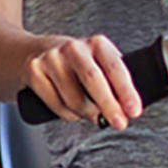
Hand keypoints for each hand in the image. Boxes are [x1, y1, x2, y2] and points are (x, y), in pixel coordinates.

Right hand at [24, 34, 143, 130]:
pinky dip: (69, 115)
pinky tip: (72, 110)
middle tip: (120, 123)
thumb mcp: (98, 63)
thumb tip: (128, 110)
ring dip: (87, 114)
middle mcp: (73, 47)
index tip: (134, 110)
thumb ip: (113, 82)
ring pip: (74, 99)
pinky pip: (58, 106)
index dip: (126, 91)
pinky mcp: (35, 72)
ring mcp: (52, 59)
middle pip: (93, 80)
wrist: (33, 53)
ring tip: (91, 113)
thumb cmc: (75, 64)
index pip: (115, 67)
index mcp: (97, 43)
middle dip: (109, 106)